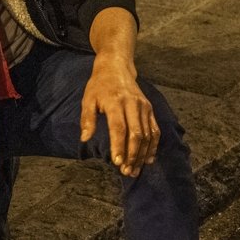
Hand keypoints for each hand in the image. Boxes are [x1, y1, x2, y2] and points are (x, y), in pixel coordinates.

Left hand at [80, 54, 159, 176]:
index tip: (117, 162)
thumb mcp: (87, 99)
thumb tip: (85, 139)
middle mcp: (133, 104)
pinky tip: (148, 159)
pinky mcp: (150, 108)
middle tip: (125, 171)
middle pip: (136, 134)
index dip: (119, 146)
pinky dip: (153, 146)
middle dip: (132, 155)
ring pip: (147, 135)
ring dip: (142, 154)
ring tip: (134, 170)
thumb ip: (87, 119)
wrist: (116, 67)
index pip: (119, 128)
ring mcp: (144, 106)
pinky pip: (155, 130)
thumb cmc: (99, 86)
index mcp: (115, 102)